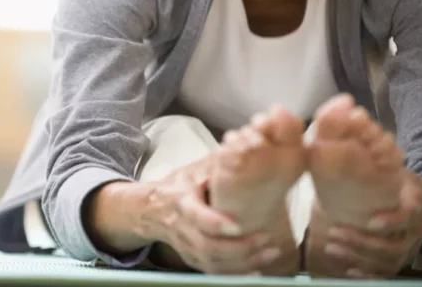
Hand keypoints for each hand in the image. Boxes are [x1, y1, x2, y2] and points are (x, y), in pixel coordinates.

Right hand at [143, 154, 282, 274]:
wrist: (151, 209)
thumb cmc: (179, 186)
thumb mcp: (194, 170)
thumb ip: (218, 165)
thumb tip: (246, 148)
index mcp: (182, 202)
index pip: (196, 216)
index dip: (215, 223)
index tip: (237, 225)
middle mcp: (183, 229)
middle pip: (208, 247)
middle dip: (240, 248)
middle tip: (267, 239)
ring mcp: (187, 247)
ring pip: (213, 263)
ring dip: (244, 263)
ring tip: (269, 252)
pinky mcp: (192, 259)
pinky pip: (213, 273)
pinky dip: (235, 275)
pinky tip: (257, 270)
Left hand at [321, 170, 421, 277]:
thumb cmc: (404, 184)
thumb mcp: (398, 171)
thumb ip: (378, 164)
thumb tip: (343, 149)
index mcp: (415, 205)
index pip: (407, 216)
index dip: (391, 222)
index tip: (370, 222)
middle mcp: (414, 231)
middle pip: (393, 245)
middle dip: (362, 242)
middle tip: (335, 232)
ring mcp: (408, 247)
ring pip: (388, 260)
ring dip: (359, 257)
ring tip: (332, 247)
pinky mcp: (400, 258)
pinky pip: (388, 273)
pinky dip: (369, 275)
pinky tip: (348, 271)